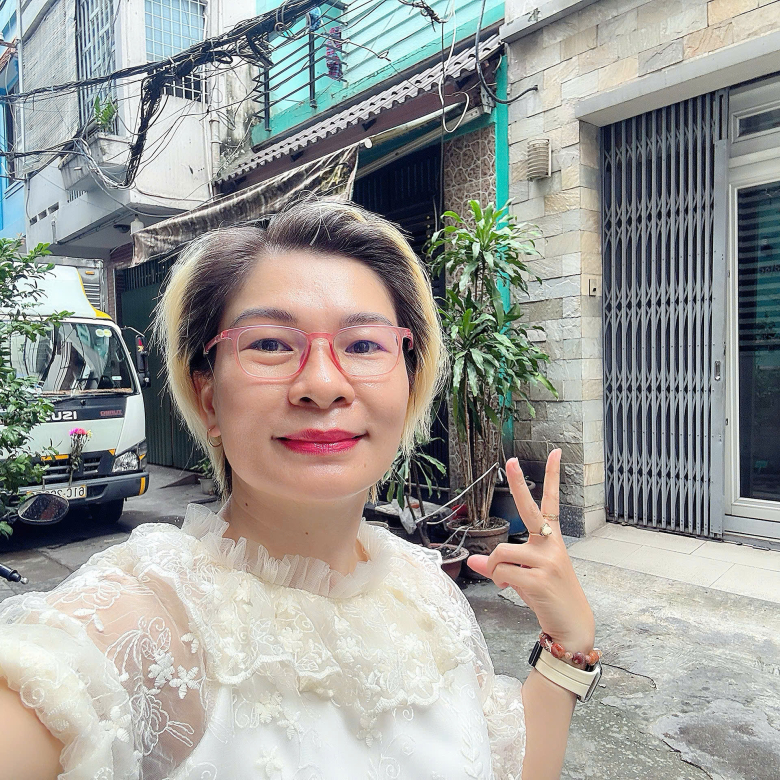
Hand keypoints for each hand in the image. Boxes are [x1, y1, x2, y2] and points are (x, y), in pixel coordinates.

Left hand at [465, 450, 594, 652]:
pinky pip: (503, 571)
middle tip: (510, 460)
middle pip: (531, 509)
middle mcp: (551, 545)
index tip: (555, 453)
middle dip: (519, 483)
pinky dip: (499, 580)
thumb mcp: (524, 577)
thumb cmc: (549, 597)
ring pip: (502, 552)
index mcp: (551, 539)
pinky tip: (508, 589)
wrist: (573, 626)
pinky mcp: (540, 579)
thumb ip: (502, 565)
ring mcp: (548, 561)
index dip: (553, 477)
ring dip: (496, 568)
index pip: (551, 502)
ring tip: (505, 581)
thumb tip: (473, 560)